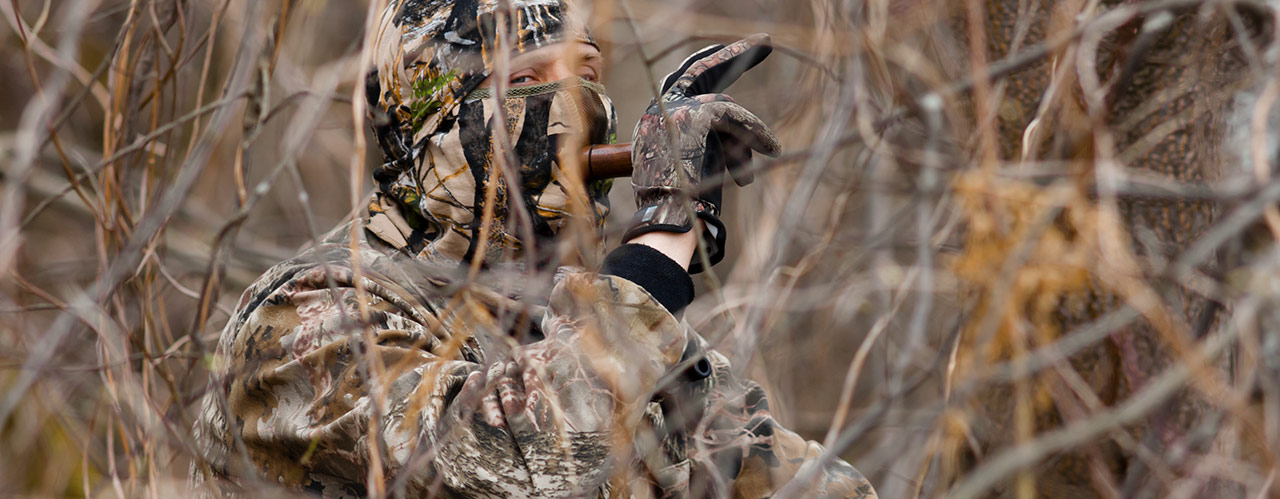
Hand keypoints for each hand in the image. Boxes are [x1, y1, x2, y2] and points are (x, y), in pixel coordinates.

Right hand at [625, 34, 780, 272]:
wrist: (668, 220)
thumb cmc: (682, 208)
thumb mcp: (696, 169)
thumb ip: (713, 146)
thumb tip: (747, 145)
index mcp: (654, 121)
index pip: (684, 84)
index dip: (711, 67)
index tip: (730, 55)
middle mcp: (659, 109)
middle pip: (699, 70)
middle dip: (733, 55)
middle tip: (766, 40)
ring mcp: (674, 110)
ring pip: (724, 106)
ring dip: (749, 132)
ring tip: (772, 151)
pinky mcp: (694, 116)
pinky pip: (734, 116)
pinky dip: (755, 133)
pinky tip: (772, 149)